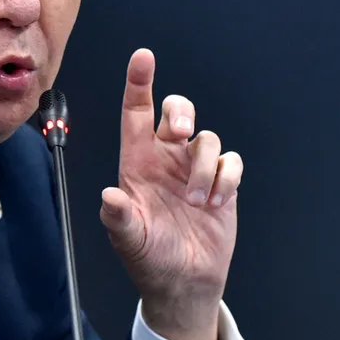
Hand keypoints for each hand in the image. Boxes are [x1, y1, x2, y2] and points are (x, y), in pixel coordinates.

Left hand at [99, 49, 242, 339]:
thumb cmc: (150, 258)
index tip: (142, 57)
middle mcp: (166, 159)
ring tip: (198, 201)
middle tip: (180, 135)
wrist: (185, 282)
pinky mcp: (222, 182)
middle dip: (180, 112)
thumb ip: (119, 218)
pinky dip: (226, 177)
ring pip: (207, 138)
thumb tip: (109, 197)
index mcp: (138, 164)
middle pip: (176, 111)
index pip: (135, 114)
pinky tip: (217, 201)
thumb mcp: (129, 240)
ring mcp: (195, 169)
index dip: (139, 83)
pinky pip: (230, 161)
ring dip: (203, 167)